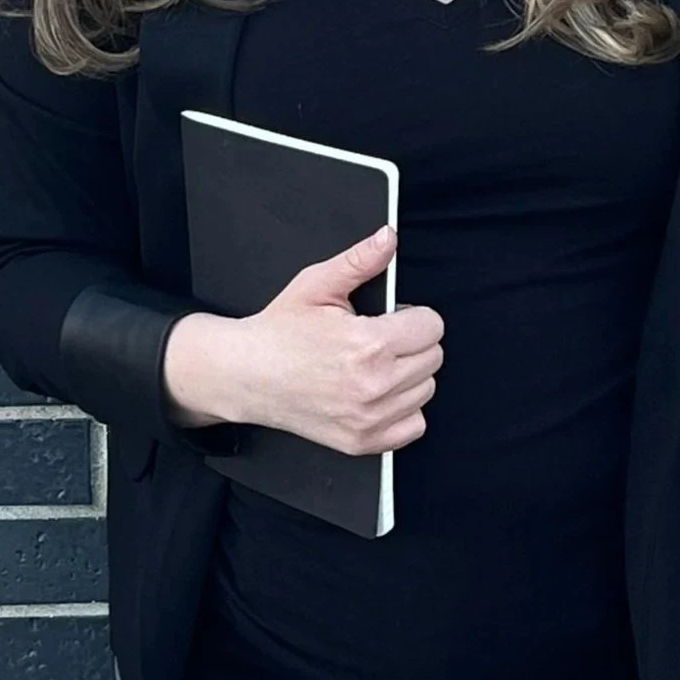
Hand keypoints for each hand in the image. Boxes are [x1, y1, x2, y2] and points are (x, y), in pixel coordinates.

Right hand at [169, 225, 443, 455]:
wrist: (246, 374)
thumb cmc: (279, 331)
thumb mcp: (316, 285)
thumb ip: (359, 261)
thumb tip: (389, 238)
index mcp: (368, 344)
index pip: (432, 326)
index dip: (413, 316)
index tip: (392, 318)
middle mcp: (374, 385)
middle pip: (433, 358)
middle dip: (412, 343)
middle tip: (378, 340)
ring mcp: (369, 418)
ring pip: (426, 390)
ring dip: (408, 376)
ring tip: (373, 366)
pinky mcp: (363, 441)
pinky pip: (414, 425)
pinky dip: (402, 410)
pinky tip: (376, 394)